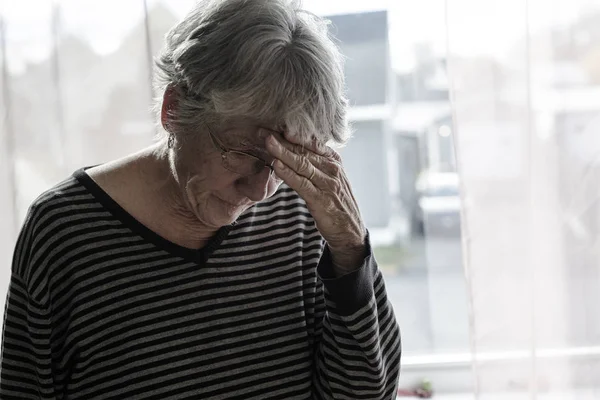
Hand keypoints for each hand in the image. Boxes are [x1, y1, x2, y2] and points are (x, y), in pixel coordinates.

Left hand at [265, 132, 366, 274]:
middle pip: (303, 150)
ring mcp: (327, 183)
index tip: (272, 126)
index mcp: (334, 160)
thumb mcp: (329, 178)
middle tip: (262, 130)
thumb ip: (315, 164)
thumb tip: (294, 151)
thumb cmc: (336, 203)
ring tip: (266, 142)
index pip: (309, 143)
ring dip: (282, 151)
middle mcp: (332, 168)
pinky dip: (288, 173)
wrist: (350, 230)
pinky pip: (301, 183)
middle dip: (281, 140)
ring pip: (301, 163)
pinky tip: (276, 165)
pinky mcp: (321, 199)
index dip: (290, 134)